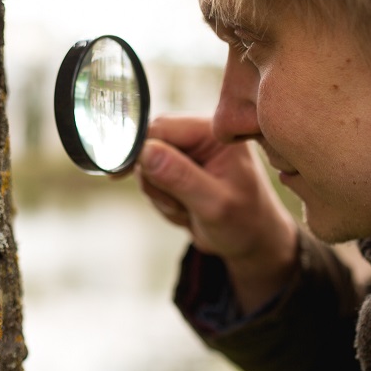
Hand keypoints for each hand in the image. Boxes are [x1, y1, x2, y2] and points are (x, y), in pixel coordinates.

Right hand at [138, 115, 297, 311]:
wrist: (252, 242)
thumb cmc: (244, 222)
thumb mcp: (214, 204)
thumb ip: (180, 177)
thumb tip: (145, 151)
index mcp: (214, 133)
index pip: (161, 127)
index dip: (138, 150)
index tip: (118, 174)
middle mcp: (199, 136)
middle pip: (149, 145)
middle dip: (155, 181)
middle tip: (179, 205)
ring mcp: (188, 153)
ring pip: (147, 167)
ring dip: (160, 196)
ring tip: (188, 210)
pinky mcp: (179, 170)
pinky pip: (152, 182)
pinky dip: (162, 202)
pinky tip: (186, 211)